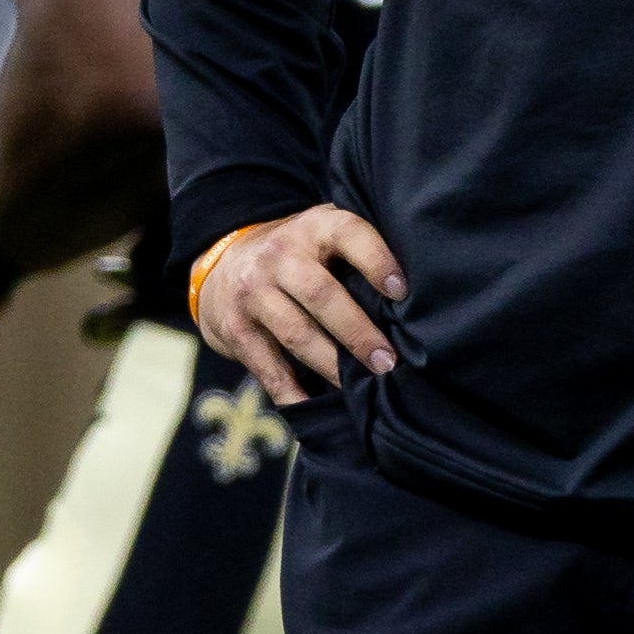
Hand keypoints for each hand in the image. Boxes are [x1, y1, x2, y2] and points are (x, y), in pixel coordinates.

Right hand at [194, 203, 408, 407]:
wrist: (221, 263)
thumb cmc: (296, 254)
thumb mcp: (322, 233)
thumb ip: (356, 249)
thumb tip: (411, 294)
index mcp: (313, 227)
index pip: (348, 234)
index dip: (377, 261)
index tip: (402, 292)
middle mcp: (279, 255)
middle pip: (321, 295)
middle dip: (358, 333)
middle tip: (388, 362)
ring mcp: (252, 292)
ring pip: (297, 333)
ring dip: (332, 365)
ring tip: (360, 387)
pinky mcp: (235, 329)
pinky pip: (267, 366)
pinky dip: (292, 392)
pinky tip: (313, 407)